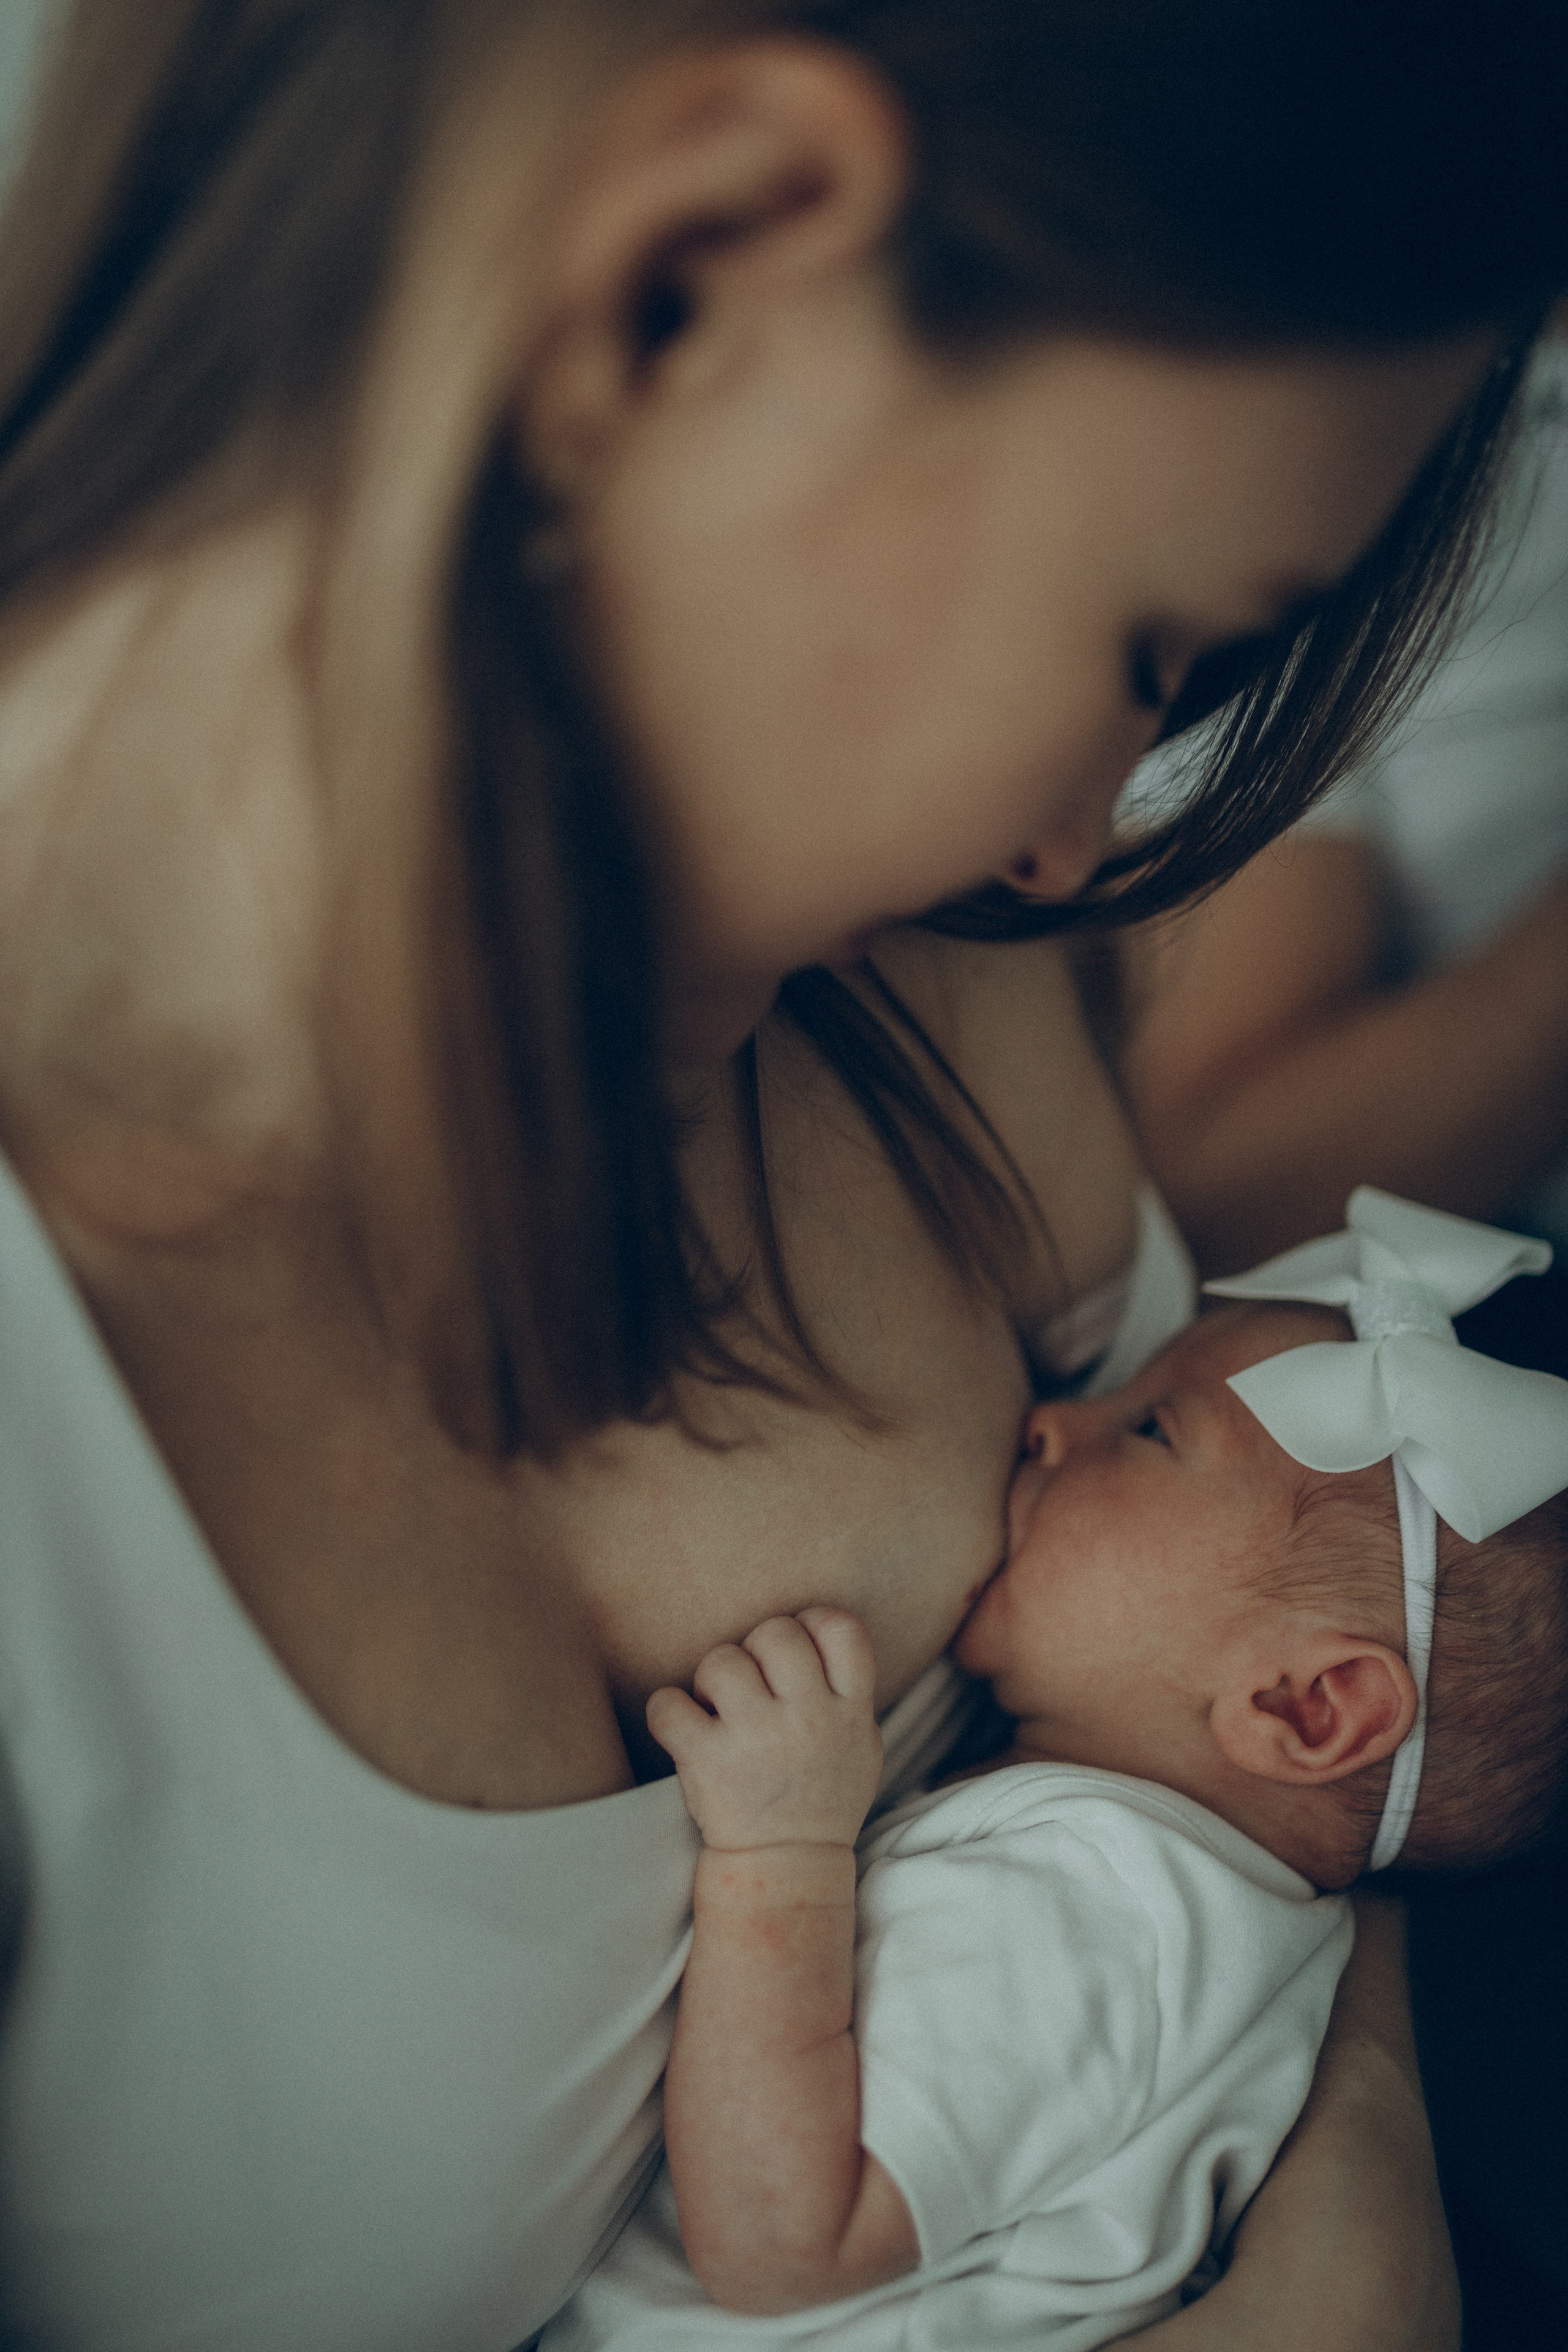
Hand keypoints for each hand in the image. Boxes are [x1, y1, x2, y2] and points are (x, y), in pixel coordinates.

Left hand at [646, 1609, 882, 1851]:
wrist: (788, 1866)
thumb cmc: (822, 1797)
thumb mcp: (861, 1744)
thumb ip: (848, 1691)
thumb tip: (821, 1632)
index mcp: (850, 1711)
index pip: (841, 1628)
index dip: (811, 1624)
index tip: (797, 1649)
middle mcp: (808, 1718)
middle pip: (776, 1632)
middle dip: (756, 1650)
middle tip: (751, 1685)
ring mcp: (757, 1738)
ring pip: (721, 1659)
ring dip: (712, 1679)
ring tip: (718, 1709)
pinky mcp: (708, 1761)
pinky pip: (669, 1704)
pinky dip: (667, 1711)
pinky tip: (681, 1728)